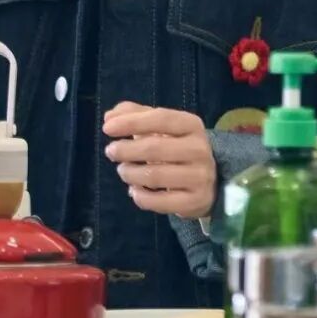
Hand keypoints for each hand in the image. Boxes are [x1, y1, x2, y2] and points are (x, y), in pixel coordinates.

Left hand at [102, 103, 216, 219]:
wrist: (209, 182)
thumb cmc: (178, 148)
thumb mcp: (162, 128)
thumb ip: (135, 115)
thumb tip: (109, 117)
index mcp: (192, 125)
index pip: (160, 118)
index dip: (132, 122)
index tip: (107, 128)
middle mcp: (199, 149)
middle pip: (154, 148)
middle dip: (126, 150)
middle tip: (111, 151)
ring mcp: (199, 177)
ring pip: (154, 176)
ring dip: (130, 173)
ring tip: (123, 170)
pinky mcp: (195, 201)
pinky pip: (159, 201)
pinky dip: (140, 197)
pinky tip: (134, 191)